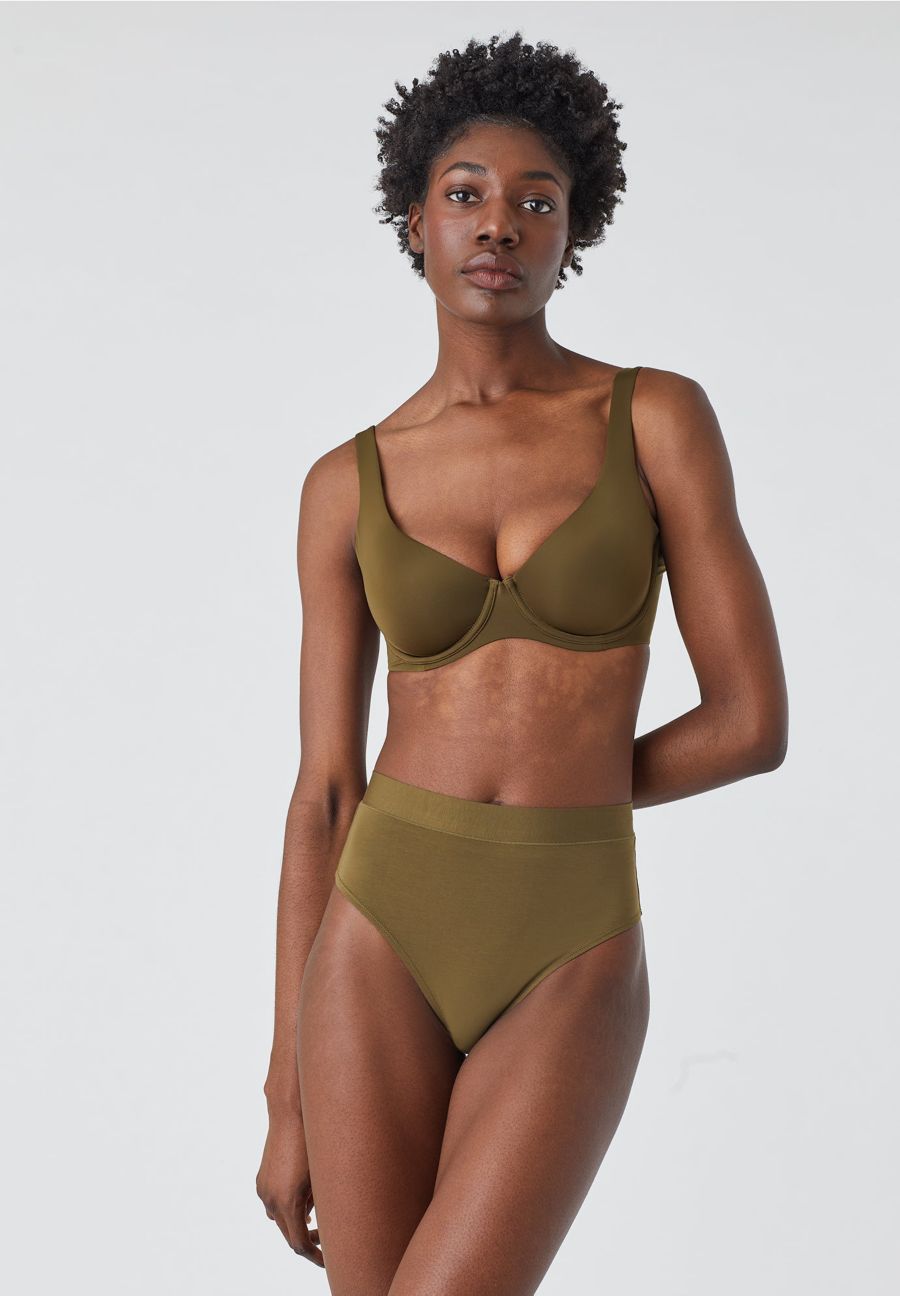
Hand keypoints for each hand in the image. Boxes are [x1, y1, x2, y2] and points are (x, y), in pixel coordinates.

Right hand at [256, 1110, 323, 1267]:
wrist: (292, 1115)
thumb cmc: (313, 1144)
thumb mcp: (321, 1179)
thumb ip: (319, 1206)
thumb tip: (315, 1222)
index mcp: (288, 1203)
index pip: (300, 1244)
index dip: (315, 1256)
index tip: (328, 1258)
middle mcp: (271, 1201)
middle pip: (288, 1235)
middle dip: (306, 1240)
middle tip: (325, 1240)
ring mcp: (264, 1190)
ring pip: (279, 1220)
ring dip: (295, 1223)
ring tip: (314, 1219)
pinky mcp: (261, 1180)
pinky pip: (272, 1203)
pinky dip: (285, 1209)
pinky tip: (300, 1201)